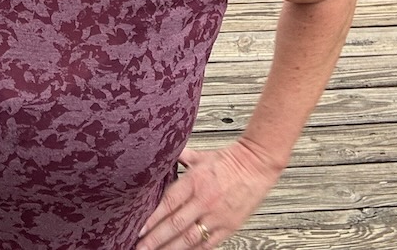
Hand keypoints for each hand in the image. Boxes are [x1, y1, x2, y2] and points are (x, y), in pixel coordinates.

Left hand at [135, 141, 281, 248]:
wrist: (257, 165)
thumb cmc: (229, 160)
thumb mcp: (201, 156)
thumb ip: (180, 158)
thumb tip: (163, 155)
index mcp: (195, 181)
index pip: (168, 203)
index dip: (152, 219)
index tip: (138, 230)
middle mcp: (204, 200)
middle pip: (175, 225)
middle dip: (155, 239)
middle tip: (140, 248)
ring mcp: (217, 216)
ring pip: (189, 238)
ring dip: (170, 248)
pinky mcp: (229, 226)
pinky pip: (208, 244)